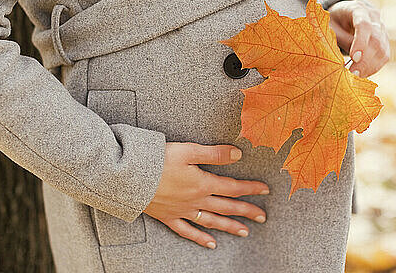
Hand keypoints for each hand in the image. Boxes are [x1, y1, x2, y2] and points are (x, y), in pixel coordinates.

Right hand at [143, 142, 269, 249]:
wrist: (129, 178)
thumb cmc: (157, 161)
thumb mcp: (188, 151)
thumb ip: (214, 153)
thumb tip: (239, 153)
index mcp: (202, 183)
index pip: (232, 187)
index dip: (250, 188)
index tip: (266, 190)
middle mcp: (196, 200)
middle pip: (226, 207)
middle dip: (246, 210)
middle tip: (263, 216)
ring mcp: (182, 211)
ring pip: (211, 221)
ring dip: (229, 226)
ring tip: (245, 232)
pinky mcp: (168, 217)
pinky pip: (187, 231)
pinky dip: (200, 238)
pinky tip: (211, 244)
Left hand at [327, 0, 390, 77]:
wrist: (343, 14)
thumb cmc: (333, 21)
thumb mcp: (329, 27)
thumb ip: (340, 40)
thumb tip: (350, 60)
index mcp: (357, 8)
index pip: (364, 25)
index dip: (360, 42)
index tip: (353, 58)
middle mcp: (374, 17)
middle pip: (376, 40)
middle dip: (365, 60)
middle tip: (352, 74)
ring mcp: (381, 28)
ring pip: (383, 50)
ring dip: (370, 66)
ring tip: (356, 77)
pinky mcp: (384, 40)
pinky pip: (384, 56)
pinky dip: (374, 67)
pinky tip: (362, 74)